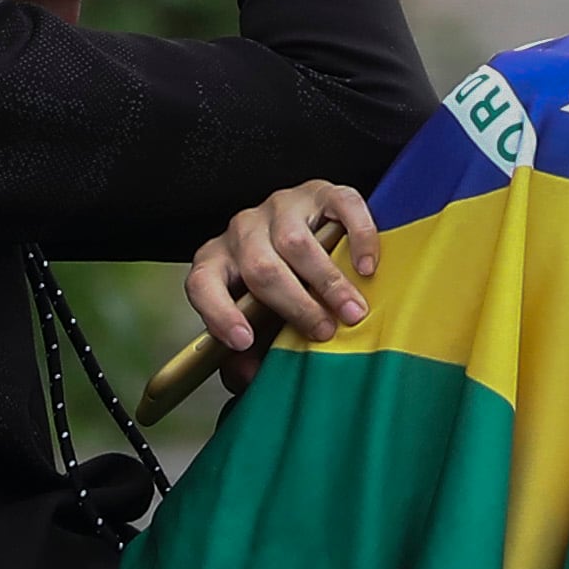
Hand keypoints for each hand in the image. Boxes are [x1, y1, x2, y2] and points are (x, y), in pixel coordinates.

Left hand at [186, 180, 380, 380]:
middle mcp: (242, 230)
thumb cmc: (279, 290)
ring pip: (296, 242)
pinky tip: (366, 266)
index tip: (244, 341)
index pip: (202, 284)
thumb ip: (248, 355)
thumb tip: (248, 377)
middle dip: (295, 304)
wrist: (307, 237)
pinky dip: (357, 238)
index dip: (219, 313)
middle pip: (260, 267)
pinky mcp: (319, 192)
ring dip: (327, 281)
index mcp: (216, 262)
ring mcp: (280, 207)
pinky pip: (339, 207)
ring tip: (352, 310)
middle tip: (324, 331)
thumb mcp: (259, 324)